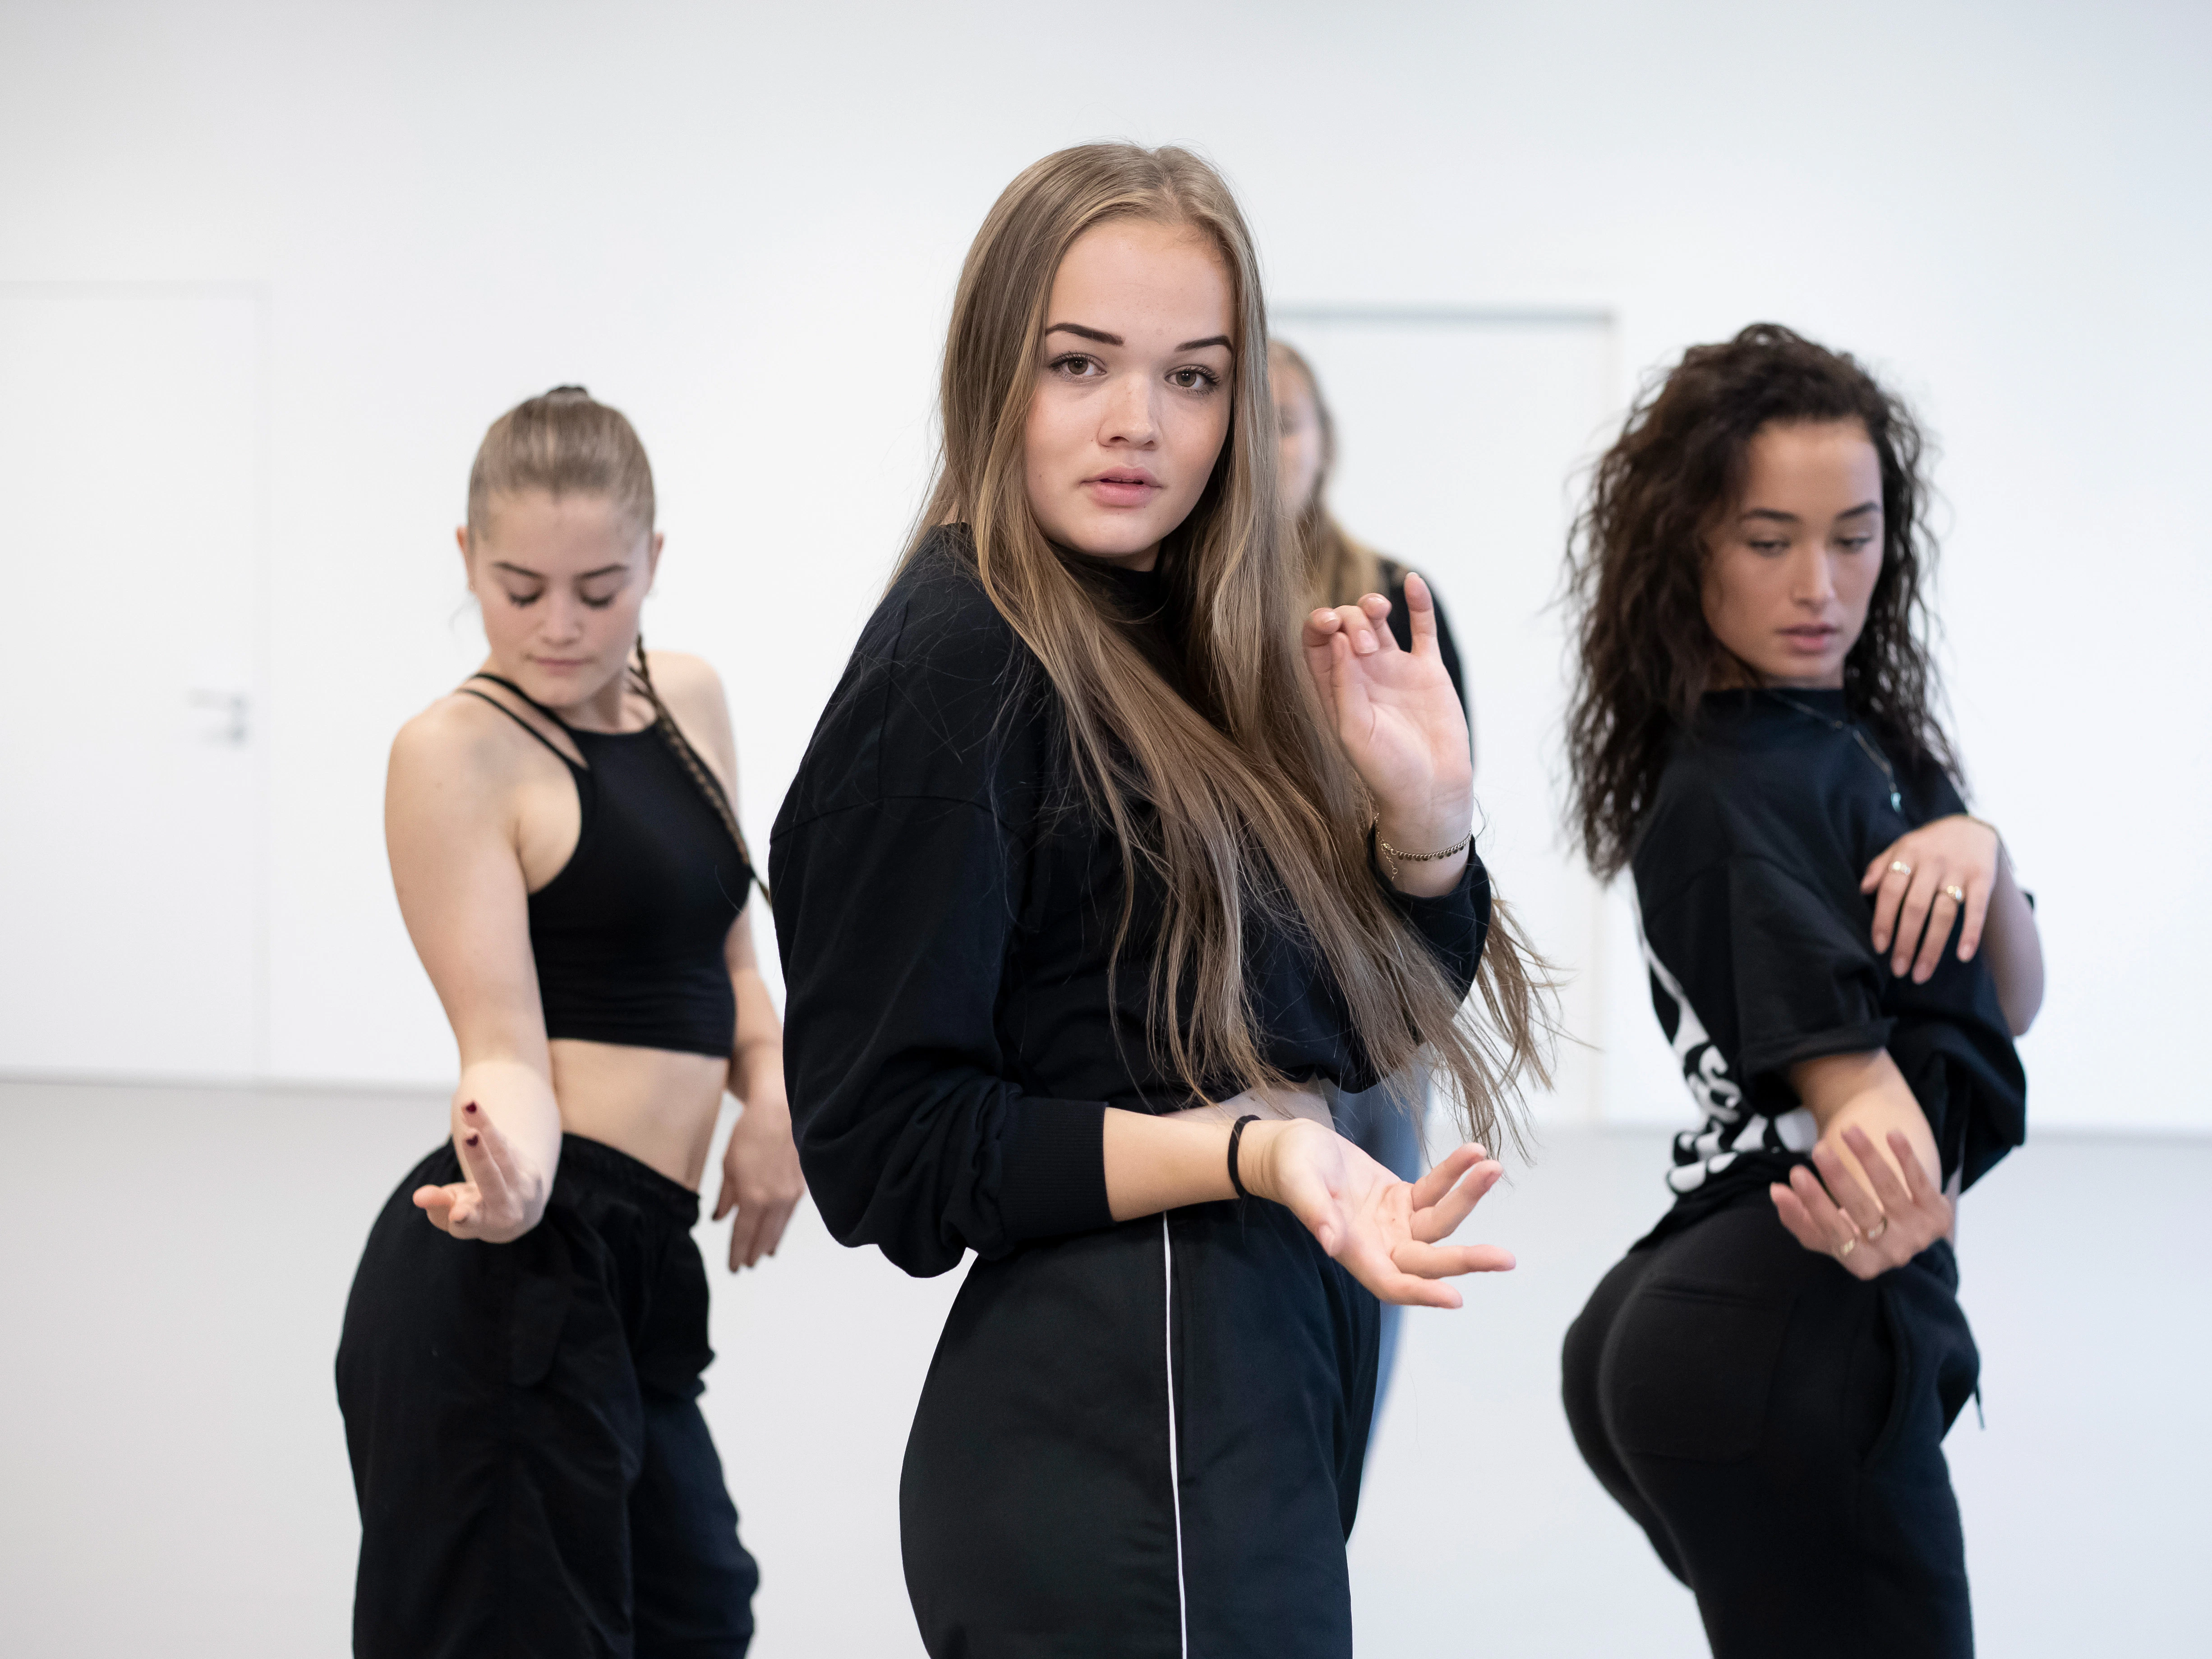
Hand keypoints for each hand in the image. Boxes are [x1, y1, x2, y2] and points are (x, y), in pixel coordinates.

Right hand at [413, 1099, 549, 1242]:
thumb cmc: (476, 1215)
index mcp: (484, 1225)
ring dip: (485, 1126)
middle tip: (469, 1136)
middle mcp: (507, 1207)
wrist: (521, 1214)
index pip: (472, 1221)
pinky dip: (488, 1126)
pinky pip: (505, 1143)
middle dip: (479, 1157)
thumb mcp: (452, 1216)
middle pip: (492, 1180)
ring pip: (503, 1153)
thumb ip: (437, 1205)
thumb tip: (419, 1196)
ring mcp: (523, 1187)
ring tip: (468, 1104)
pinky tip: (472, 1109)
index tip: (457, 1214)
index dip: (464, 1217)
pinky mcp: (531, 1167)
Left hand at [713, 1094, 805, 1269]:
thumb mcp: (728, 1167)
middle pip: (763, 1237)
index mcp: (753, 1198)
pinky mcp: (802, 1186)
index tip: (733, 1268)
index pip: (743, 1235)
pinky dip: (782, 1227)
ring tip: (763, 1256)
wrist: (780, 1112)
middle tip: (746, 1266)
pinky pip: (790, 1214)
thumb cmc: (750, 1135)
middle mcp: (775, 1202)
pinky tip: (778, 1232)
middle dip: (753, 1253)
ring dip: (769, 1244)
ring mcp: (791, 1195)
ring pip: (779, 1229)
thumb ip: (726, 1198)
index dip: (737, 1253)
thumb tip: (720, 1218)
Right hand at [1246, 1118, 1513, 1305]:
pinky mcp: (1402, 1201)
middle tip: (1506, 1258)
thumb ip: (1315, 1211)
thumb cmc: (1290, 1167)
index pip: (1392, 1283)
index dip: (1421, 1292)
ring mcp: (1394, 1224)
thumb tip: (1330, 1243)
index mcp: (1354, 1251)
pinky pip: (1434, 1190)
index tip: (1456, 1297)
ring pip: (1439, 1222)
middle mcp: (1380, 1245)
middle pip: (1428, 1260)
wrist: (1292, 1148)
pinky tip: (1473, 1153)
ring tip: (1491, 1167)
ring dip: (1467, 1198)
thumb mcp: (1299, 1182)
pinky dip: (1454, 1174)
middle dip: (1466, 1260)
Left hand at [1301, 574, 1472, 858]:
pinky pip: (1422, 629)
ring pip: (1378, 621)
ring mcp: (1395, 669)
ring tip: (1380, 614)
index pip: (1317, 643)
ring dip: (1373, 606)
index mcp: (1335, 689)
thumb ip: (1343, 684)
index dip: (1318, 624)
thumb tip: (1337, 637)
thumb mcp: (1353, 731)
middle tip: (1365, 648)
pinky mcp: (1427, 671)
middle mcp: (1361, 675)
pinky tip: (1412, 581)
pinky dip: (1418, 604)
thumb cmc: (1386, 771)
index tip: (1328, 623)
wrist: (1430, 790)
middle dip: (1351, 621)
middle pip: (1346, 625)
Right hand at [1770, 1125, 1953, 1280]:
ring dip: (1869, 1157)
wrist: (1903, 1234)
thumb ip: (1797, 1216)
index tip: (1795, 1173)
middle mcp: (1893, 1254)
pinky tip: (1891, 1134)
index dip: (1815, 1203)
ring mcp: (1919, 1236)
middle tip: (1818, 1149)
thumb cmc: (1854, 1230)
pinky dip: (1907, 1158)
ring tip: (1848, 1129)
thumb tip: (1777, 1191)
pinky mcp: (1938, 1216)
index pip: (1834, 1233)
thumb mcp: (1824, 1232)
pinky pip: (1921, 1183)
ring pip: (1890, 1191)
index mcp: (1861, 1263)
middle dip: (1839, 1178)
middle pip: (1863, 1212)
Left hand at [1861, 814, 2001, 982]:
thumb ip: (1881, 867)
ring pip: (1944, 914)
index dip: (1884, 920)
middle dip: (1906, 942)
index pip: (1891, 891)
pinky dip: (1971, 932)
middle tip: (1898, 969)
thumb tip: (1863, 889)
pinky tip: (1963, 955)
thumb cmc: (1928, 845)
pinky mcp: (1983, 878)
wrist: (1971, 827)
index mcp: (1908, 854)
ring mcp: (1959, 871)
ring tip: (1921, 973)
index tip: (1879, 947)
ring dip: (1932, 947)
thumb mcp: (1901, 847)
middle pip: (1916, 907)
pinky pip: (1977, 909)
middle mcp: (1932, 863)